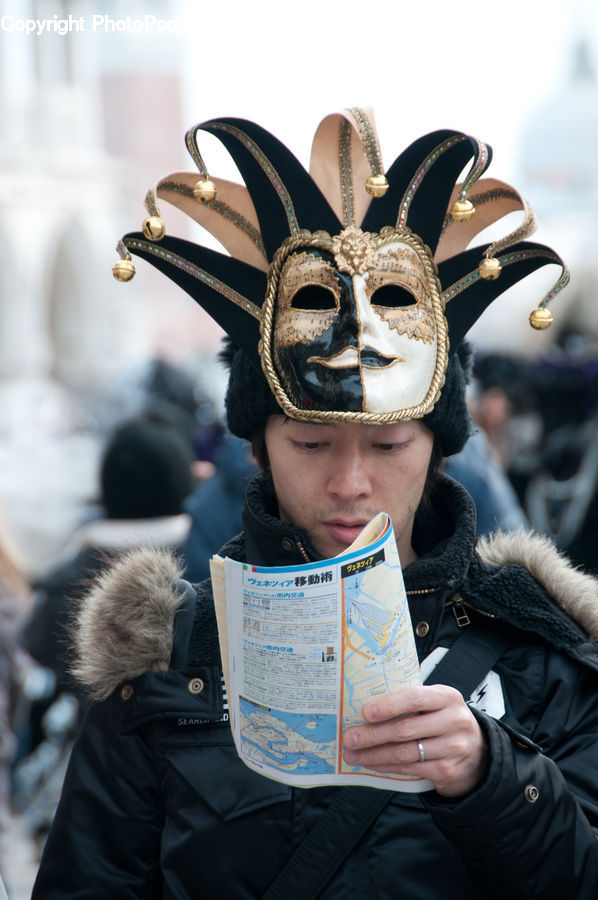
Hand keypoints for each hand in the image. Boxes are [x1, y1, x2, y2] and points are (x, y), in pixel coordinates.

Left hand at [342, 684, 487, 796]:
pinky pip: (410, 769)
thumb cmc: (445, 721)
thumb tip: (367, 709)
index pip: (415, 698)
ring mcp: (453, 747)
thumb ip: (411, 702)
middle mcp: (453, 720)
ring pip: (405, 752)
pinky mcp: (447, 770)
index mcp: (447, 697)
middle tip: (349, 738)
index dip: (389, 705)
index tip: (365, 712)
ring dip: (374, 754)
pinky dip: (387, 767)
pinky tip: (372, 764)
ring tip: (353, 755)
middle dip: (373, 734)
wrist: (479, 752)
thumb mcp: (436, 704)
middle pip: (406, 729)